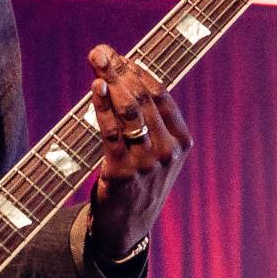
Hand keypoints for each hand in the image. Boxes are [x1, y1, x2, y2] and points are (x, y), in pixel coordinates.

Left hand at [86, 43, 193, 258]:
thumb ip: (145, 115)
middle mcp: (168, 150)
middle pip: (143, 98)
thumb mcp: (153, 148)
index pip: (160, 94)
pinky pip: (111, 133)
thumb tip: (120, 70)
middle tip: (99, 52)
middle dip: (119, 71)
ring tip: (97, 63)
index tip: (116, 53)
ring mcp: (147, 163)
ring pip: (129, 112)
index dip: (136, 70)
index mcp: (181, 139)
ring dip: (111, 83)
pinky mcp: (123, 173)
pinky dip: (102, 107)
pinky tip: (95, 89)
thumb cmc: (137, 176)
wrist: (127, 226)